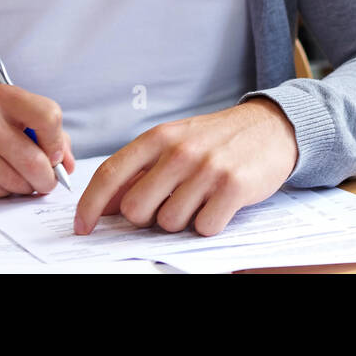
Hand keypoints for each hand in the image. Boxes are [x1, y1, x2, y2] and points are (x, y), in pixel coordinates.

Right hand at [0, 84, 73, 198]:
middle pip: (36, 160)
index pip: (49, 117)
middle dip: (47, 178)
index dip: (58, 142)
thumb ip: (41, 131)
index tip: (54, 154)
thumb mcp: (2, 111)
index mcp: (2, 97)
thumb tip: (68, 165)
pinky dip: (2, 191)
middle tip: (46, 182)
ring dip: (24, 186)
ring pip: (18, 181)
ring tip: (14, 176)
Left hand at [73, 98, 298, 236]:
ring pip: (169, 223)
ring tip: (201, 199)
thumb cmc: (219, 139)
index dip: (90, 206)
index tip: (83, 227)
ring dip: (183, 221)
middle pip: (136, 209)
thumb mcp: (176, 142)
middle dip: (148, 217)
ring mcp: (207, 168)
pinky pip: (204, 228)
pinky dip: (209, 224)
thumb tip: (105, 206)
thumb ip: (141, 170)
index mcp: (160, 137)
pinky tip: (220, 205)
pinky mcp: (234, 187)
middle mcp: (180, 151)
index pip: (110, 174)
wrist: (273, 127)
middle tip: (171, 203)